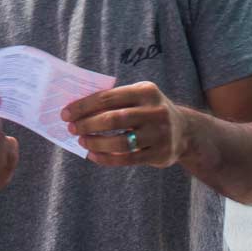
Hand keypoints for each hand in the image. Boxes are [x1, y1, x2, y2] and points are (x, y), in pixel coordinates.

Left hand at [64, 82, 189, 168]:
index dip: (84, 106)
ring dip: (95, 142)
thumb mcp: (139, 97)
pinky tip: (93, 155)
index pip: (108, 97)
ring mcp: (159, 134)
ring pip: (119, 141)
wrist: (185, 131)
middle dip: (87, 124)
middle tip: (72, 128)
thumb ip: (114, 101)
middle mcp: (155, 111)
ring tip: (82, 141)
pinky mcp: (159, 154)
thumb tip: (77, 109)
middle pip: (113, 118)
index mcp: (146, 91)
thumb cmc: (149, 111)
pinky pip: (126, 159)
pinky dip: (106, 158)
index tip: (66, 113)